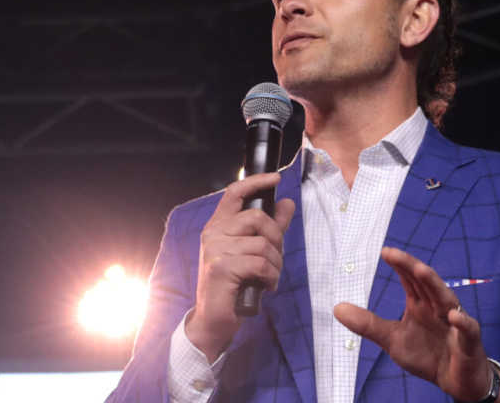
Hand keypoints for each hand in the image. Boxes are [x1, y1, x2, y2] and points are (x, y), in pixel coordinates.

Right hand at [185, 172, 295, 362]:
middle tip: (276, 258)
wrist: (214, 320)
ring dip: (275, 263)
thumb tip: (287, 203)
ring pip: (262, 244)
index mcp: (218, 226)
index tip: (276, 178)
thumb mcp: (254, 253)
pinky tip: (267, 286)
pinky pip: (260, 263)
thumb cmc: (235, 286)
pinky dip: (271, 276)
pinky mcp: (220, 267)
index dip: (256, 181)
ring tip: (270, 277)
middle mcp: (213, 234)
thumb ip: (271, 228)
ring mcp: (214, 250)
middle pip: (257, 217)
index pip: (235, 193)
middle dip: (276, 238)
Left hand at [333, 247, 499, 401]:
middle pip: (426, 283)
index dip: (399, 265)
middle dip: (412, 268)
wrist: (455, 381)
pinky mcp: (469, 342)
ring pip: (446, 299)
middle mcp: (438, 308)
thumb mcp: (393, 339)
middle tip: (396, 254)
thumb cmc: (428, 354)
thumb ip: (368, 324)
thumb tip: (337, 308)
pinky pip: (468, 330)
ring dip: (435, 284)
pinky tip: (454, 316)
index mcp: (421, 304)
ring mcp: (455, 323)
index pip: (410, 280)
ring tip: (421, 270)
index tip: (384, 251)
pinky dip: (463, 323)